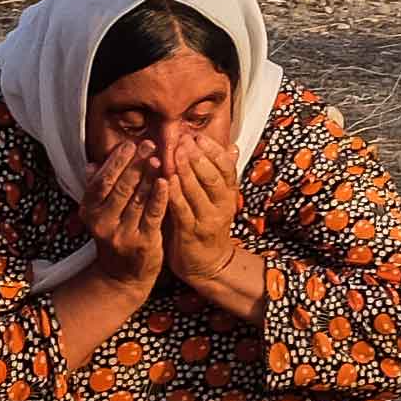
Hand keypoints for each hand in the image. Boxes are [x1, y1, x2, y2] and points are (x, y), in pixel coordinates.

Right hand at [79, 144, 165, 289]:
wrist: (121, 277)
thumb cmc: (114, 237)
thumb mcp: (100, 214)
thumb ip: (98, 188)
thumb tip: (92, 163)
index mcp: (89, 211)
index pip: (102, 180)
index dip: (117, 161)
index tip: (131, 144)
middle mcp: (102, 222)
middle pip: (120, 187)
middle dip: (135, 164)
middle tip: (149, 145)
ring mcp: (122, 234)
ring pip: (137, 199)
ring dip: (149, 176)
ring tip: (159, 158)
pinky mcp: (143, 243)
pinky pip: (153, 215)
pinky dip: (160, 197)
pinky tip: (166, 181)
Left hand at [157, 139, 239, 284]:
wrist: (207, 264)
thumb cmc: (208, 225)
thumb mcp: (220, 199)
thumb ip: (221, 173)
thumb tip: (233, 147)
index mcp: (229, 194)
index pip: (227, 167)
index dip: (213, 150)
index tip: (198, 136)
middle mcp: (222, 206)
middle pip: (213, 176)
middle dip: (198, 156)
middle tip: (184, 140)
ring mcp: (207, 220)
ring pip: (198, 191)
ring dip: (185, 170)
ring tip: (175, 153)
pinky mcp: (191, 233)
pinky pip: (183, 210)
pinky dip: (175, 194)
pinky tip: (167, 180)